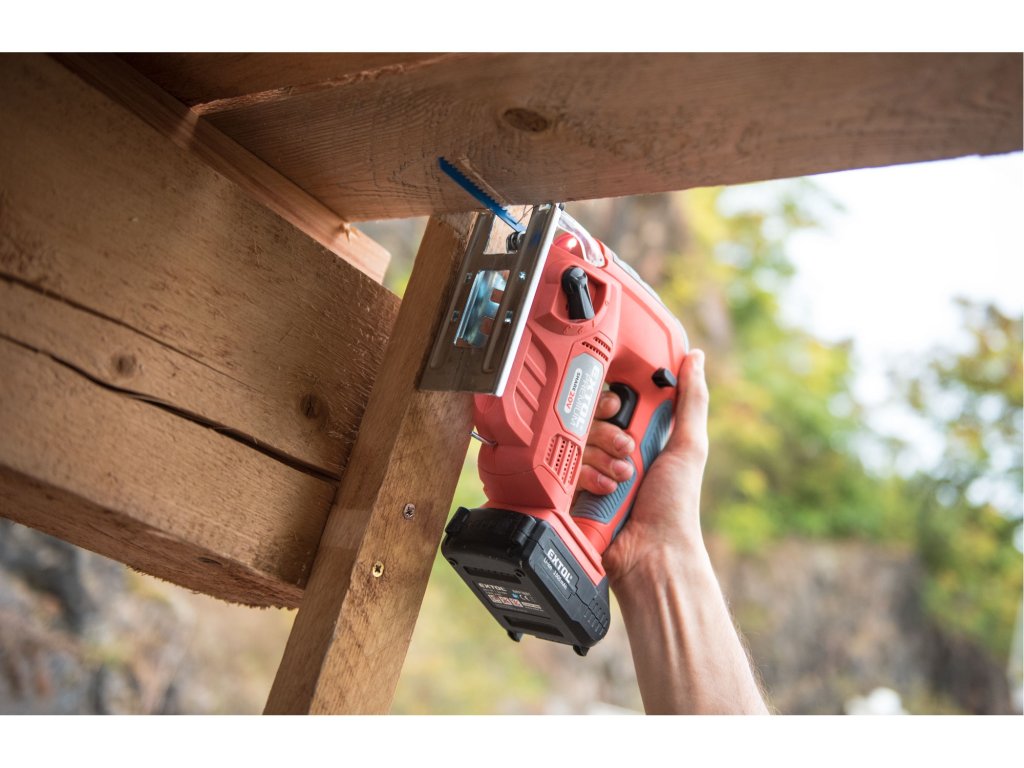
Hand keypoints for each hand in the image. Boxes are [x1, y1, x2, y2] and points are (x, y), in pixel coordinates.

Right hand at [578, 350, 709, 585]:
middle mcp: (614, 450)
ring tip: (622, 477)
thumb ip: (691, 401)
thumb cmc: (675, 504)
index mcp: (641, 436)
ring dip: (601, 458)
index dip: (613, 399)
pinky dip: (587, 477)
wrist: (652, 555)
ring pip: (577, 442)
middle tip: (627, 448)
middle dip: (609, 433)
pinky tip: (605, 490)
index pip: (614, 399)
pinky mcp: (575, 491)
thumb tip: (694, 358)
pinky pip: (565, 468)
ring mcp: (593, 471)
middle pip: (591, 419)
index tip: (616, 404)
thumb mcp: (688, 446)